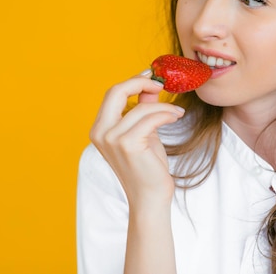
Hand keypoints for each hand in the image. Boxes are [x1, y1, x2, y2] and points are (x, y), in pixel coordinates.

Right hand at [89, 71, 184, 209]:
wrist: (150, 198)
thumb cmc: (147, 167)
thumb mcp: (144, 132)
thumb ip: (143, 109)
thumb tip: (151, 86)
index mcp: (99, 129)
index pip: (112, 93)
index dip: (133, 82)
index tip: (152, 78)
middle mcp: (100, 132)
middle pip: (116, 91)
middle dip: (140, 83)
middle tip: (161, 84)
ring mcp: (112, 139)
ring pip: (141, 107)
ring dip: (163, 106)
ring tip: (176, 112)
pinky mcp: (128, 144)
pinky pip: (151, 118)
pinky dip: (167, 114)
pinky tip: (176, 116)